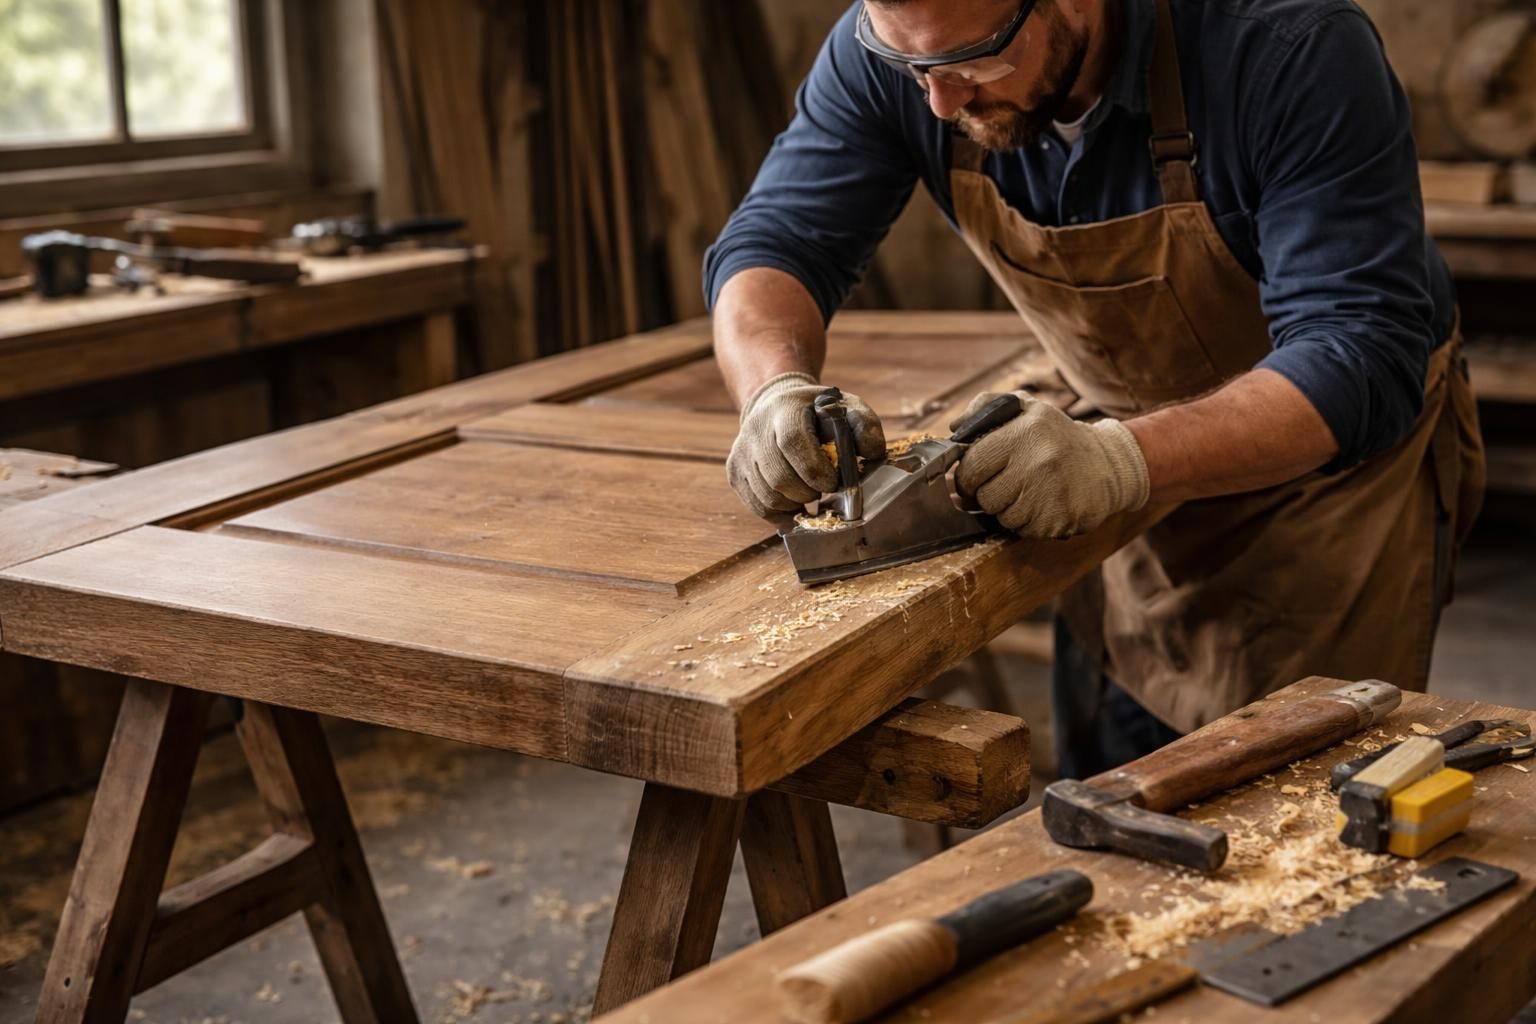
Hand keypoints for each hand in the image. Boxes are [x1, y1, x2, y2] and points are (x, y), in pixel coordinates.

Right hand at [728, 372, 885, 517]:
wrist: (774, 405)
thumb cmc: (817, 412)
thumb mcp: (846, 407)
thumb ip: (865, 426)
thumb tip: (873, 453)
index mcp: (784, 408)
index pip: (791, 442)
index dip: (813, 469)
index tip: (832, 482)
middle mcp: (755, 429)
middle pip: (778, 476)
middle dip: (807, 492)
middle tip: (823, 489)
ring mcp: (741, 452)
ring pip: (767, 497)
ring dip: (795, 503)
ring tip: (810, 492)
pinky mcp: (734, 473)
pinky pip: (758, 506)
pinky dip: (781, 513)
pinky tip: (796, 502)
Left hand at [951, 392, 1149, 537]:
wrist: (1108, 465)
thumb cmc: (1055, 437)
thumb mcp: (1026, 408)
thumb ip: (985, 408)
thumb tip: (954, 429)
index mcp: (1027, 430)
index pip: (972, 464)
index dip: (967, 475)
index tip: (975, 476)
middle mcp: (1039, 459)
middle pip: (984, 496)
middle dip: (986, 494)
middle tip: (1004, 484)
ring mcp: (1051, 492)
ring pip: (1001, 516)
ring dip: (1007, 509)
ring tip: (1028, 492)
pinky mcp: (1059, 519)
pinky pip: (1022, 530)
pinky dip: (1026, 523)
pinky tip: (1042, 505)